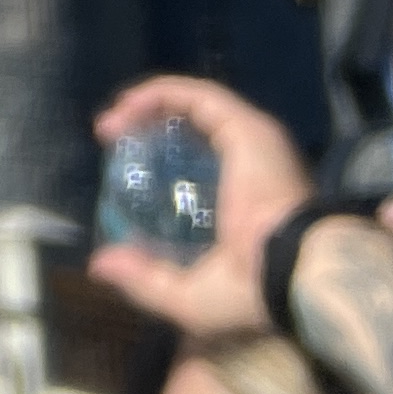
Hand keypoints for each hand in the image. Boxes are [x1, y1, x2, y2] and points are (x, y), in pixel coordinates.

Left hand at [91, 75, 312, 338]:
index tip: (120, 173)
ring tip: (109, 126)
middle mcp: (251, 166)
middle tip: (111, 138)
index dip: (159, 164)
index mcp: (247, 205)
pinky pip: (195, 95)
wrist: (293, 271)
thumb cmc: (250, 289)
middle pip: (194, 132)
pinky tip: (126, 111)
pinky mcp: (244, 123)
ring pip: (193, 106)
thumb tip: (99, 265)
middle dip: (149, 128)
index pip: (201, 171)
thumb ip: (145, 282)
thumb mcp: (191, 298)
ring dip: (146, 107)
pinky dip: (157, 95)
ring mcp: (250, 141)